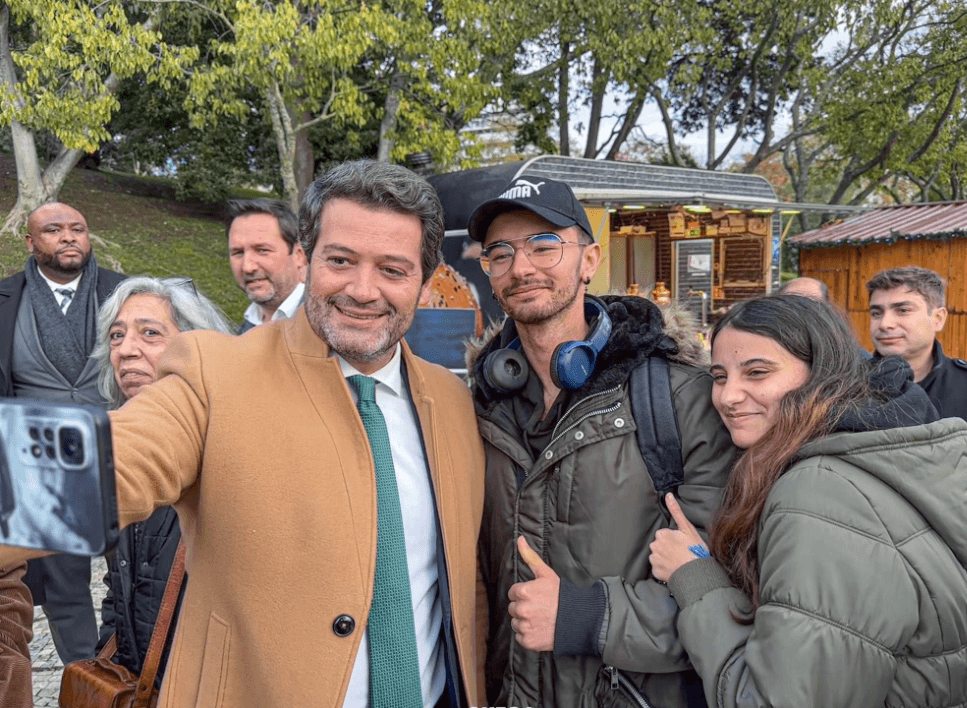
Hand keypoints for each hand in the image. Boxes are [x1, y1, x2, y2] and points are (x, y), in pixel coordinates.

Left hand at [507, 536, 559, 651]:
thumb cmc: (561, 595)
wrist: (578, 620)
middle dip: (524, 608)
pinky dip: (529, 636)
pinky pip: (520, 637)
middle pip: (513, 608)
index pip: (513, 593)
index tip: (537, 596)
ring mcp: (525, 627)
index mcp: (523, 592)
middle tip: (540, 608)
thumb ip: (529, 556)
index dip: (525, 594)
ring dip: (525, 622)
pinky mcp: (528, 641)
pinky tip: (541, 630)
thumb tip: (519, 539)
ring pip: (516, 623)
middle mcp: (521, 610)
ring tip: (541, 619)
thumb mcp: (546, 574)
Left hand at [649, 493, 707, 582]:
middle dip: (667, 547)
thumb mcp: (687, 528)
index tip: (681, 544)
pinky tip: (673, 568)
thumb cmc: (694, 549)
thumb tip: (668, 495)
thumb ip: (676, 511)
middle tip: (680, 553)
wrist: (697, 573)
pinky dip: (663, 569)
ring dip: (665, 558)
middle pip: (659, 544)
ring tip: (678, 561)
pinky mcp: (655, 572)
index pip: (664, 535)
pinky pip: (657, 568)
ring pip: (657, 556)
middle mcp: (654, 546)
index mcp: (661, 534)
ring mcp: (654, 560)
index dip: (673, 539)